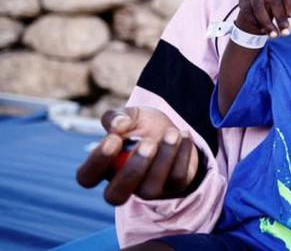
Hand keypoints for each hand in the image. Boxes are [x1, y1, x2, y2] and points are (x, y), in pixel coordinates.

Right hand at [76, 107, 198, 204]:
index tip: (115, 138)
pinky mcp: (174, 188)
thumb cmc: (145, 127)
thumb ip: (117, 116)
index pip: (87, 177)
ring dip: (164, 158)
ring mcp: (149, 190)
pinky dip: (182, 153)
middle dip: (131, 170)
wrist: (175, 132)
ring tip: (172, 133)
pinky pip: (177, 178)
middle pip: (114, 196)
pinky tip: (183, 135)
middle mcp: (123, 185)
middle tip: (148, 142)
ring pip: (150, 190)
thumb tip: (118, 125)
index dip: (97, 161)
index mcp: (104, 167)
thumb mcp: (131, 115)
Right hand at [236, 0, 290, 36]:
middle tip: (287, 34)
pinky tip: (262, 31)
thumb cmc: (281, 7)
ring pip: (259, 7)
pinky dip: (255, 23)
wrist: (258, 8)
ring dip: (267, 23)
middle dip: (280, 19)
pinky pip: (248, 12)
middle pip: (274, 1)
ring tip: (275, 36)